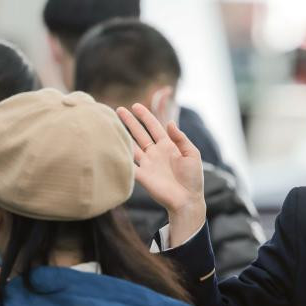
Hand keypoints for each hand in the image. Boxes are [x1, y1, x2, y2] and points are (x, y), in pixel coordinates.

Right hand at [116, 103, 206, 236]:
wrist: (187, 200)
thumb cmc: (193, 178)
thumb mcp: (192, 154)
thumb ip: (181, 138)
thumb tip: (169, 122)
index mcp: (168, 146)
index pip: (154, 127)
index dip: (145, 116)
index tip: (135, 105)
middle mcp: (155, 153)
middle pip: (139, 133)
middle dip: (129, 121)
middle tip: (119, 109)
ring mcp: (147, 164)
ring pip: (131, 146)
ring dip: (122, 135)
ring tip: (112, 124)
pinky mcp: (142, 176)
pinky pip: (129, 164)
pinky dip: (121, 156)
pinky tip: (112, 146)